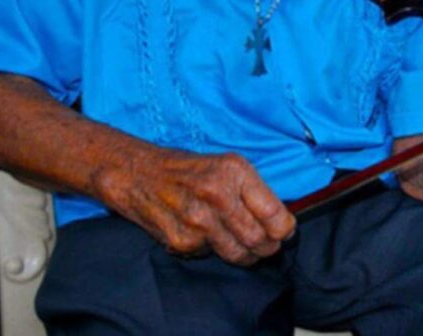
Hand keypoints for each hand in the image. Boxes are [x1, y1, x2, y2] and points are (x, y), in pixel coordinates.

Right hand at [94, 146, 295, 265]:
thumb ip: (255, 191)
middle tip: (267, 245)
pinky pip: (211, 255)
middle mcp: (218, 194)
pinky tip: (208, 236)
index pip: (275, 214)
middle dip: (268, 247)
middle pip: (259, 240)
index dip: (285, 230)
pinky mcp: (181, 240)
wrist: (137, 173)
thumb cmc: (188, 170)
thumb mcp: (227, 166)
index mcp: (235, 172)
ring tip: (242, 244)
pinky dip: (214, 251)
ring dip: (246, 255)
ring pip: (239, 254)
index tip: (285, 233)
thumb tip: (282, 222)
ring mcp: (198, 220)